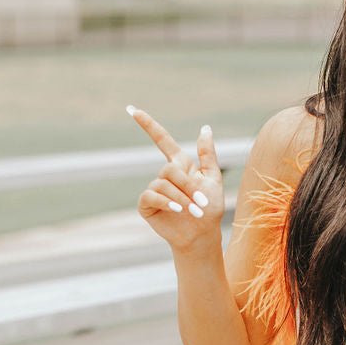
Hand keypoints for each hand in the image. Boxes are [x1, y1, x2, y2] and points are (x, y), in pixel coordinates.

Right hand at [129, 106, 223, 251]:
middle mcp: (164, 176)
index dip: (148, 125)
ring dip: (182, 197)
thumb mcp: (213, 179)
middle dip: (187, 185)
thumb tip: (205, 128)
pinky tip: (176, 209)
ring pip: (163, 184)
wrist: (202, 235)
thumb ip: (207, 154)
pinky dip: (166, 201)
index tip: (132, 110)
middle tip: (200, 202)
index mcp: (180, 165)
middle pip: (169, 168)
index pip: (161, 140)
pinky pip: (151, 195)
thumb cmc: (210, 209)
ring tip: (194, 211)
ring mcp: (154, 190)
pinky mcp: (146, 205)